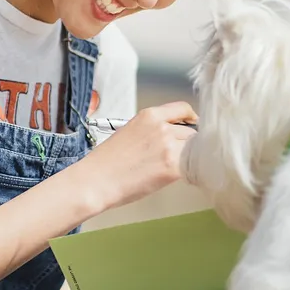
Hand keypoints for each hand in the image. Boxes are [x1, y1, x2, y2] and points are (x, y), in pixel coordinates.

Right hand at [77, 102, 197, 211]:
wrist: (96, 181)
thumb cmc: (106, 162)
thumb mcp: (130, 131)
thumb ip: (153, 129)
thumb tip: (172, 136)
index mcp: (149, 115)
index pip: (183, 109)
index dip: (191, 119)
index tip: (193, 126)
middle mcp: (162, 127)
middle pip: (191, 132)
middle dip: (186, 144)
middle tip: (175, 156)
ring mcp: (168, 146)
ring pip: (193, 150)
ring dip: (188, 158)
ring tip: (170, 169)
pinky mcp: (172, 167)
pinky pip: (192, 166)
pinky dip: (189, 172)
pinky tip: (175, 177)